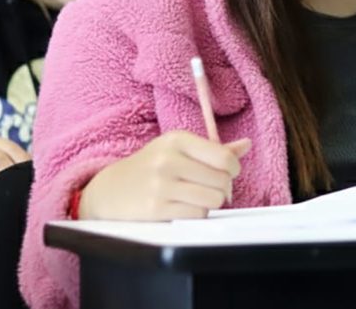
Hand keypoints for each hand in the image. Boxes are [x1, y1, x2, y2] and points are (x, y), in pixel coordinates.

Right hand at [79, 130, 251, 220]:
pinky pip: (196, 216)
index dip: (233, 169)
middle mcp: (169, 160)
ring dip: (209, 203)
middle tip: (208, 189)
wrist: (109, 189)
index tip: (226, 173)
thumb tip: (247, 145)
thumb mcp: (177, 150)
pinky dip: (196, 214)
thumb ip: (213, 150)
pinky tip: (183, 208)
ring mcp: (161, 185)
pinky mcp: (156, 209)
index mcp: (178, 140)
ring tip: (195, 198)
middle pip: (222, 181)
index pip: (224, 157)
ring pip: (213, 200)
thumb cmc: (150, 167)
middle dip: (222, 188)